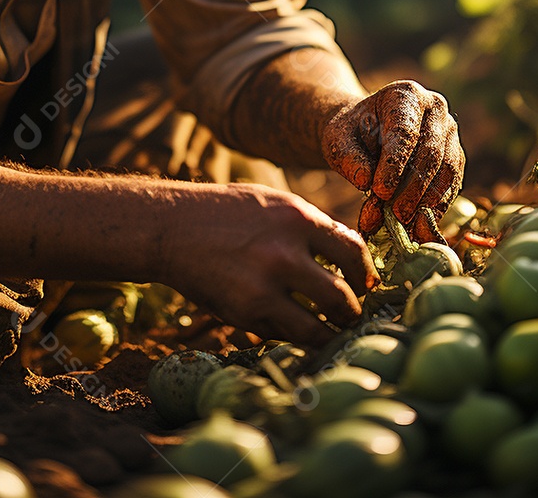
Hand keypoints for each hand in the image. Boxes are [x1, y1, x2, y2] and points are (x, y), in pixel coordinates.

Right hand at [161, 183, 377, 345]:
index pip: (354, 251)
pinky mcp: (244, 313)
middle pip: (342, 297)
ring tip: (332, 331)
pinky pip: (284, 334)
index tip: (366, 284)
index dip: (366, 273)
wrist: (171, 228)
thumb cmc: (226, 212)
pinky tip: (297, 328)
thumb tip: (352, 259)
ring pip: (318, 327)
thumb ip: (311, 227)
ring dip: (330, 334)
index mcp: (297, 217)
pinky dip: (295, 335)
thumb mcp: (273, 203)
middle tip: (353, 315)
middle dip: (353, 312)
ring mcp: (264, 287)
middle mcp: (284, 252)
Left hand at [322, 80, 464, 242]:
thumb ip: (347, 157)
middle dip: (412, 188)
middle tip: (395, 216)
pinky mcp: (456, 157)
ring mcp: (450, 133)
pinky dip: (436, 208)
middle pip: (430, 153)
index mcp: (405, 94)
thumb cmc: (351, 134)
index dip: (394, 164)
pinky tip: (420, 226)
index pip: (404, 132)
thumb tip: (366, 181)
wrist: (366, 133)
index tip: (380, 191)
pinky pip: (451, 185)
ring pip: (446, 171)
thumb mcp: (338, 140)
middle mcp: (436, 109)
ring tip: (406, 226)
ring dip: (426, 203)